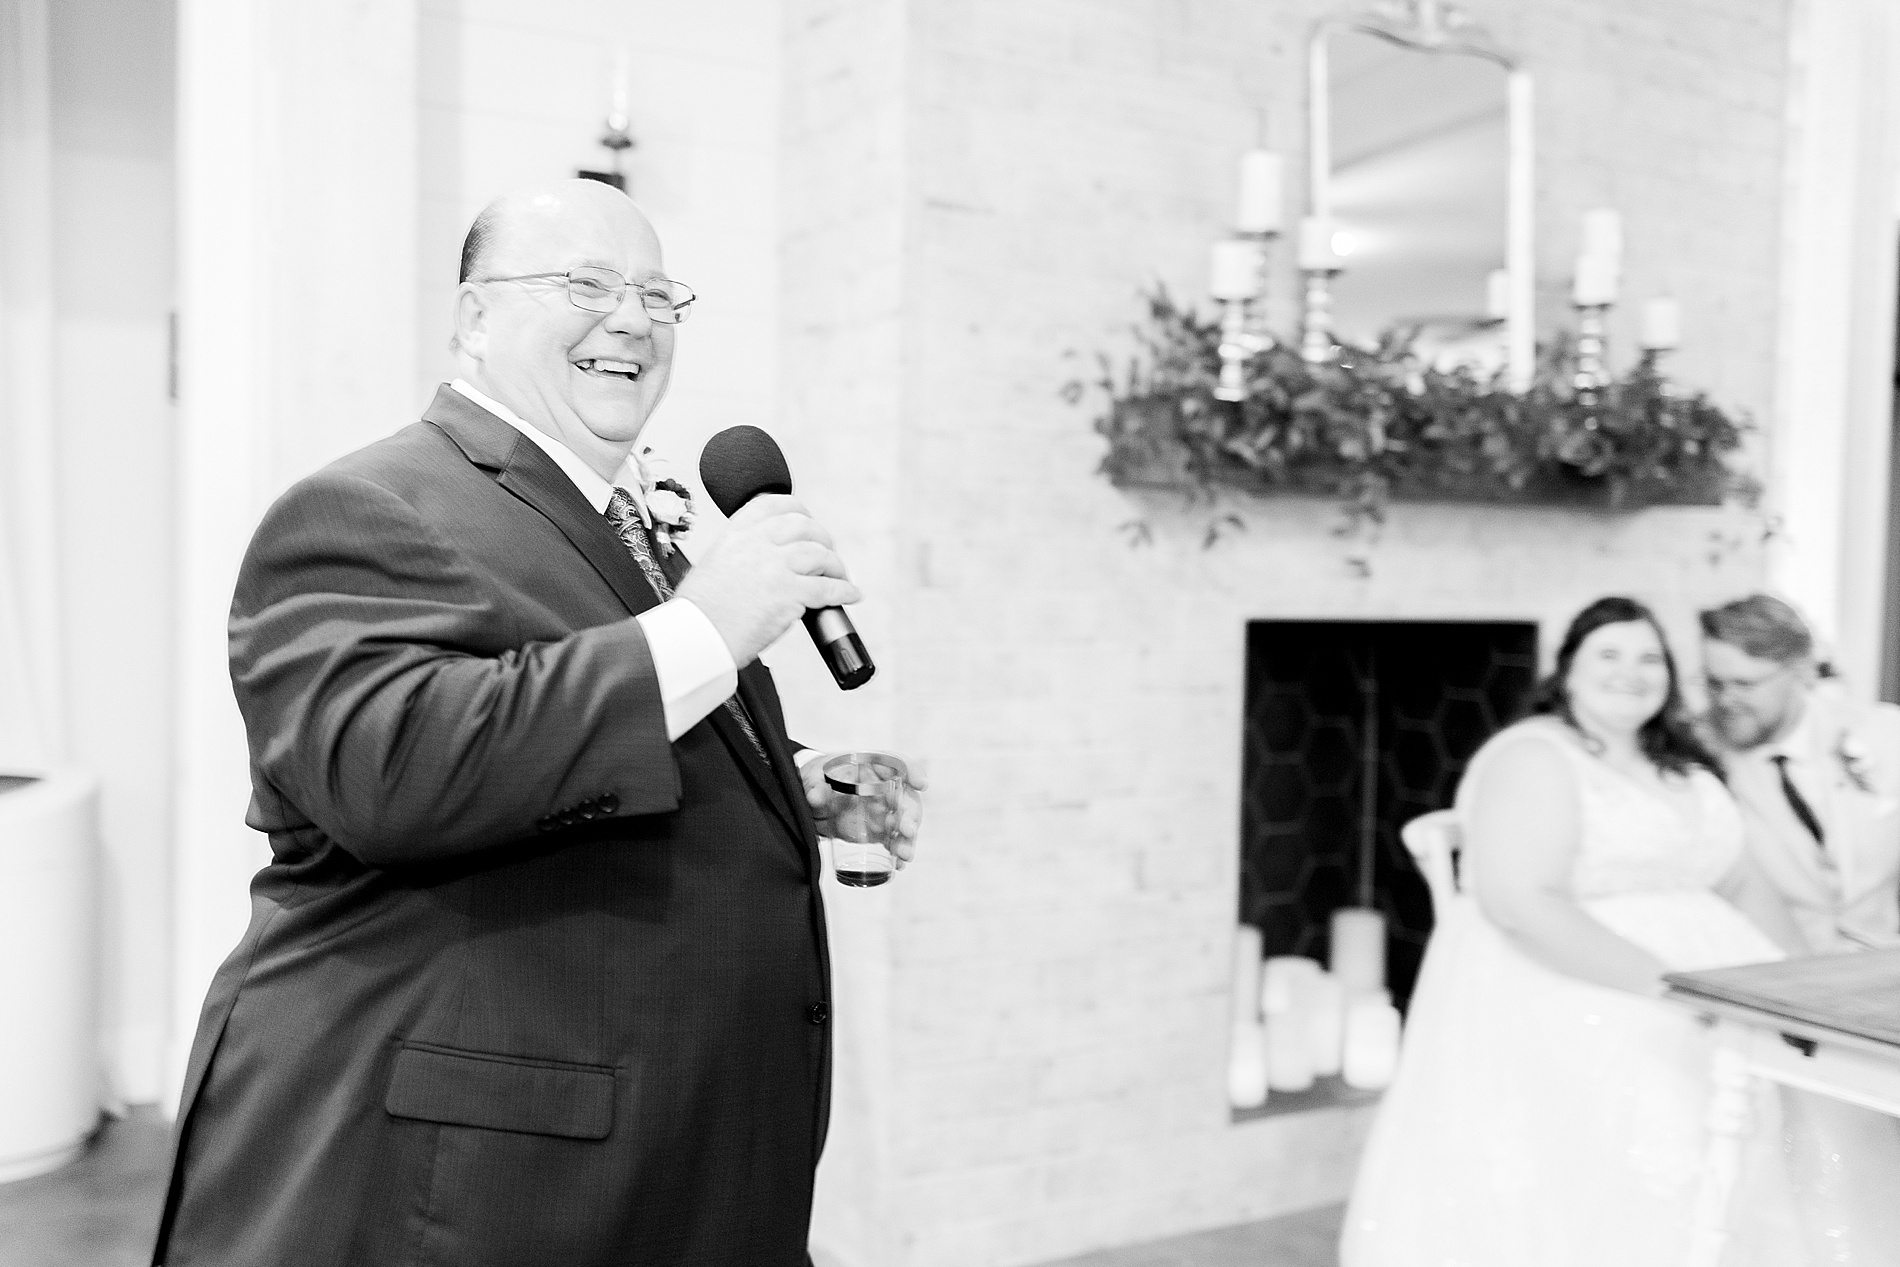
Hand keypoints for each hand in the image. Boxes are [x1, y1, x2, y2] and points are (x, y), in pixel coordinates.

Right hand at [676, 495, 860, 665]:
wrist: (696, 638)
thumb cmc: (699, 614)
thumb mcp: (711, 567)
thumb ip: (737, 557)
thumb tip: (759, 566)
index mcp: (735, 535)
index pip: (771, 504)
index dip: (796, 510)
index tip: (806, 520)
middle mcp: (756, 544)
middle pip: (804, 526)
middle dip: (822, 538)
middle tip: (827, 554)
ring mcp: (774, 567)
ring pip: (820, 554)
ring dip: (836, 565)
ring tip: (840, 576)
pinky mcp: (789, 593)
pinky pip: (828, 588)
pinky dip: (844, 590)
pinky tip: (851, 594)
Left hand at [800, 753, 926, 868]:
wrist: (811, 797)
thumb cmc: (817, 778)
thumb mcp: (811, 777)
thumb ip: (813, 785)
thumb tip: (815, 796)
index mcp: (871, 765)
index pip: (897, 763)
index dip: (912, 771)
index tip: (921, 784)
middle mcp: (884, 787)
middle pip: (906, 798)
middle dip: (910, 814)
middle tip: (907, 829)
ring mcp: (884, 810)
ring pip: (904, 823)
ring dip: (908, 839)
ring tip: (904, 854)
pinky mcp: (879, 831)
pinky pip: (894, 841)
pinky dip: (897, 853)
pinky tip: (898, 865)